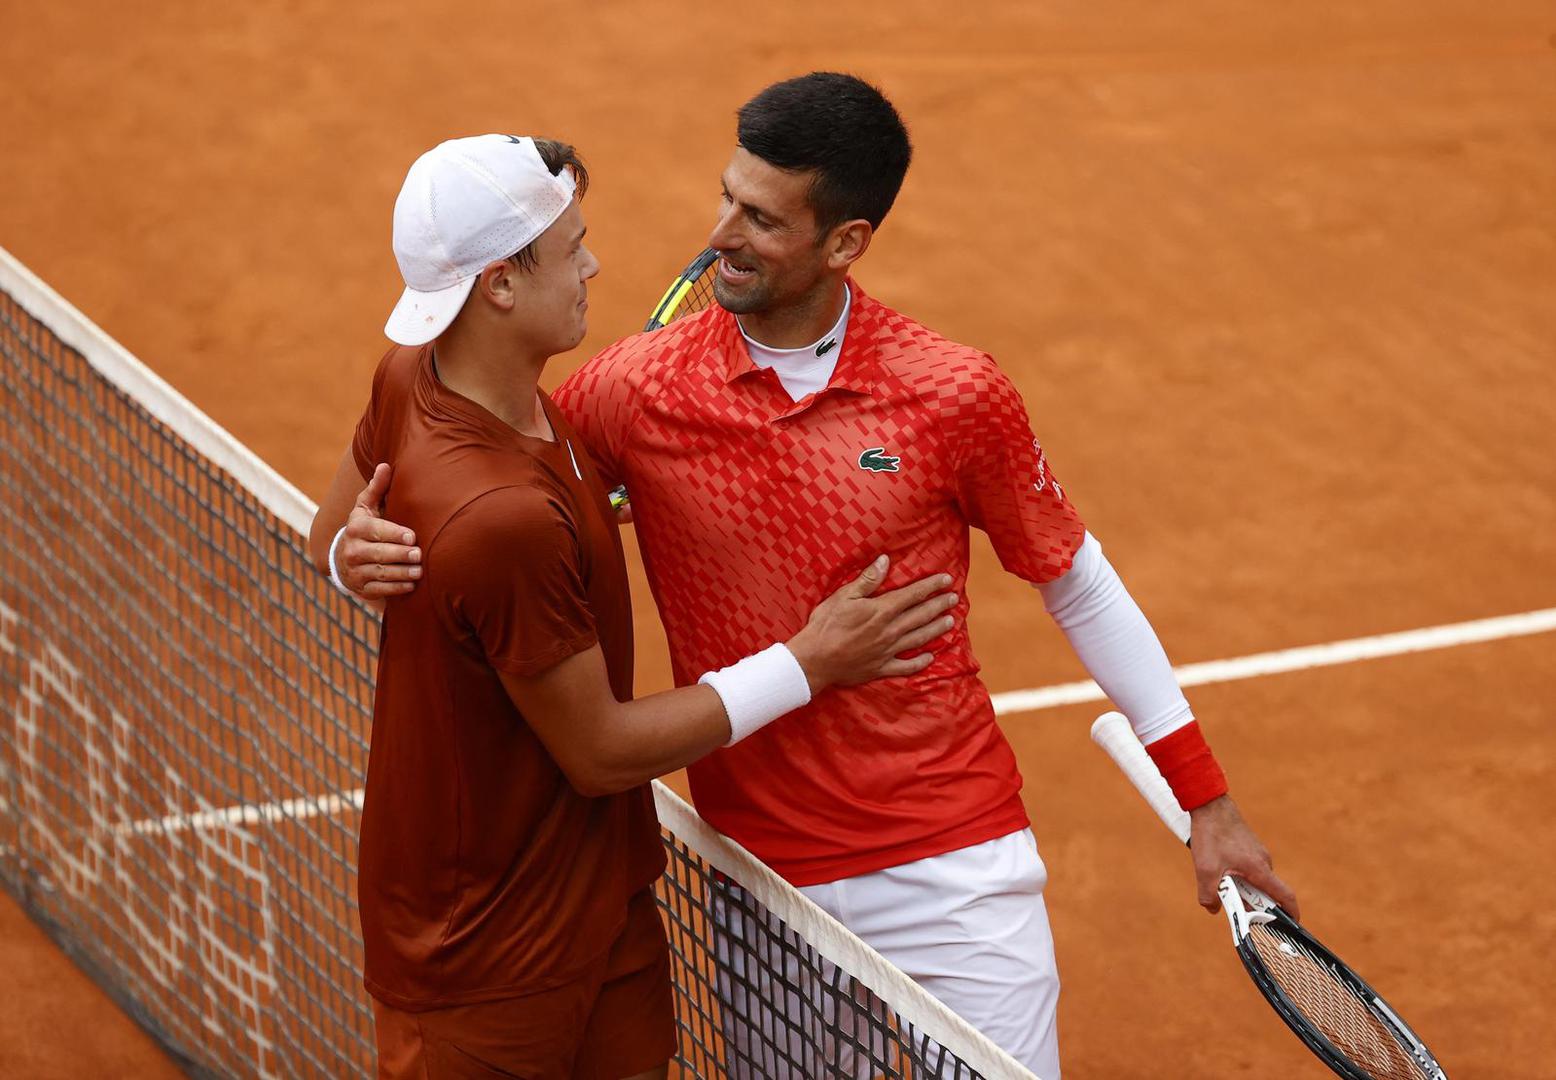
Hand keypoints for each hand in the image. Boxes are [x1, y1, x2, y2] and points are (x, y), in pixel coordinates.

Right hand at [339, 463, 422, 598]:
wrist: (342, 558)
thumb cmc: (363, 528)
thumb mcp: (365, 507)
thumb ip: (377, 488)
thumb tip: (386, 465)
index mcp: (356, 528)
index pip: (375, 531)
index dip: (394, 534)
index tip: (412, 536)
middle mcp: (352, 550)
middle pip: (379, 553)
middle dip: (400, 554)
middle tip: (419, 554)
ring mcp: (355, 571)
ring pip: (381, 573)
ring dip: (402, 573)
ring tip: (419, 571)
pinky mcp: (361, 588)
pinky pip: (380, 590)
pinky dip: (396, 588)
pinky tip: (412, 585)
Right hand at [786, 555, 956, 693]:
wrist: (814, 660)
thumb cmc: (825, 625)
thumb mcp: (843, 596)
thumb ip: (867, 580)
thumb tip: (885, 561)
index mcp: (881, 611)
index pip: (913, 595)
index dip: (931, 586)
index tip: (946, 580)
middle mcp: (890, 631)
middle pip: (921, 616)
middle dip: (939, 605)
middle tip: (954, 599)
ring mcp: (887, 651)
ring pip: (919, 638)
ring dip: (936, 629)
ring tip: (950, 622)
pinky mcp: (880, 668)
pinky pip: (906, 666)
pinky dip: (919, 662)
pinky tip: (930, 657)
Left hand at [1188, 795, 1300, 920]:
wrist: (1209, 804)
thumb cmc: (1211, 834)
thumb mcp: (1205, 869)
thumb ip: (1208, 895)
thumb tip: (1213, 909)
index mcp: (1260, 869)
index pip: (1284, 895)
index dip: (1291, 912)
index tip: (1292, 924)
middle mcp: (1264, 861)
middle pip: (1265, 891)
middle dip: (1251, 902)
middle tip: (1233, 905)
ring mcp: (1257, 852)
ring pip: (1254, 879)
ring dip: (1240, 886)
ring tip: (1219, 882)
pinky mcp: (1249, 846)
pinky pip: (1248, 867)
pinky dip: (1237, 874)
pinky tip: (1218, 868)